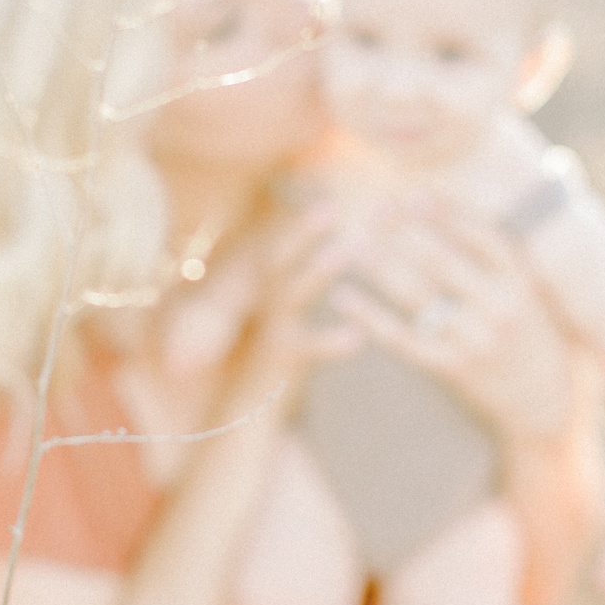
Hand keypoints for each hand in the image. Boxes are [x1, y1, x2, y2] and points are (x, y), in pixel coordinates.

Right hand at [243, 205, 365, 394]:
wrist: (247, 416)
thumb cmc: (280, 356)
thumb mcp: (285, 313)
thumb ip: (298, 279)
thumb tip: (330, 239)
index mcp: (266, 290)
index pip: (278, 244)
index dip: (300, 219)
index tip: (328, 189)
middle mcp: (263, 306)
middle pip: (276, 259)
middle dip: (301, 231)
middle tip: (331, 205)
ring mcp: (270, 334)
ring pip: (288, 296)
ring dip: (316, 270)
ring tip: (346, 249)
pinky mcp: (281, 366)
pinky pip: (305, 350)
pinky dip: (330, 342)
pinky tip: (358, 337)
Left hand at [325, 202, 572, 439]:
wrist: (547, 406)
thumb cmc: (535, 339)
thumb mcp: (534, 296)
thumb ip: (503, 262)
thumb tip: (459, 214)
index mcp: (522, 283)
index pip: (480, 235)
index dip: (445, 211)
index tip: (412, 193)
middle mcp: (500, 307)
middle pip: (441, 259)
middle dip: (403, 230)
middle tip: (372, 207)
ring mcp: (475, 339)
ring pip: (417, 294)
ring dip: (381, 265)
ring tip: (351, 242)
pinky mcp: (452, 369)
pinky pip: (403, 337)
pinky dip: (369, 315)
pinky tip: (342, 296)